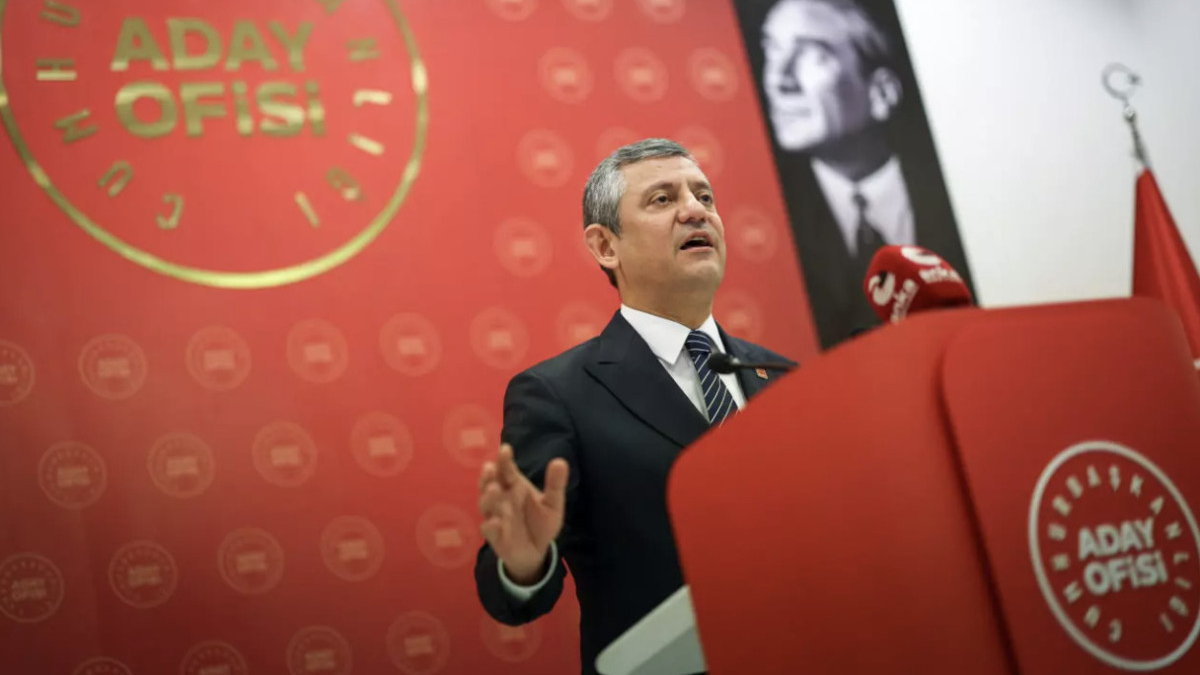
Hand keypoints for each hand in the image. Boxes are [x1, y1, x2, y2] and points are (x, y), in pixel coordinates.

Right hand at [478, 443, 568, 584]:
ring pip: (486, 504)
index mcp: (513, 485)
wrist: (537, 550)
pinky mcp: (494, 535)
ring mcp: (495, 515)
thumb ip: (555, 484)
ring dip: (489, 497)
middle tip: (491, 468)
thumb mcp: (553, 503)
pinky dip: (491, 526)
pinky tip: (496, 522)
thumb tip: (560, 461)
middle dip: (489, 476)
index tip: (506, 449)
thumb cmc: (541, 521)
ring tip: (494, 489)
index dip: (504, 460)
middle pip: (489, 483)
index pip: (506, 469)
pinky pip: (489, 529)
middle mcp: (501, 498)